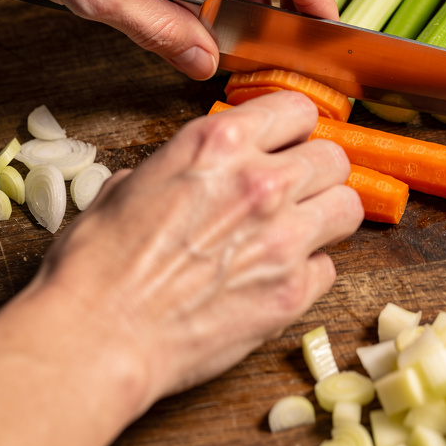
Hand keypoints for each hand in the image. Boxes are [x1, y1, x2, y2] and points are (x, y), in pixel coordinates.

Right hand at [0, 93, 363, 445]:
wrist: (97, 337)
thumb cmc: (96, 265)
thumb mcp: (126, 187)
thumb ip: (175, 170)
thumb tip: (185, 176)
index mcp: (219, 144)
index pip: (296, 108)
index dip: (293, 127)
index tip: (288, 142)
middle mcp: (262, 182)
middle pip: (334, 157)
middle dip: (318, 171)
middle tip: (298, 189)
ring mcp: (284, 238)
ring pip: (349, 206)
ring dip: (327, 215)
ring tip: (300, 230)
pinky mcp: (292, 293)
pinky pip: (329, 268)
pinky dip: (310, 271)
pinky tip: (278, 278)